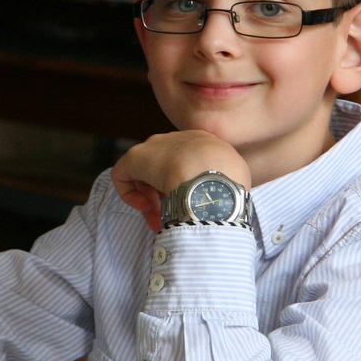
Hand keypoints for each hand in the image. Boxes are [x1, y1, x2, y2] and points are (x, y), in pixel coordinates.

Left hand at [111, 130, 250, 231]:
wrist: (213, 178)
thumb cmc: (228, 186)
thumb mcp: (236, 182)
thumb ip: (223, 186)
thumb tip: (219, 202)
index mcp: (207, 144)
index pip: (191, 164)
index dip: (187, 187)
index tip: (191, 208)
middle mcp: (180, 140)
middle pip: (167, 168)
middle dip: (167, 195)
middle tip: (169, 218)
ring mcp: (158, 146)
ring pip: (147, 174)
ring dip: (151, 199)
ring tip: (157, 220)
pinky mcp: (136, 157)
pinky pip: (124, 173)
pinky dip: (130, 194)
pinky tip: (145, 207)